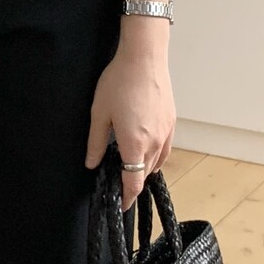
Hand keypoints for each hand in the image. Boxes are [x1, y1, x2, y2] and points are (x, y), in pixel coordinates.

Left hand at [84, 48, 175, 211]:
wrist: (144, 58)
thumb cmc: (119, 82)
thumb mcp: (99, 113)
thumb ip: (95, 142)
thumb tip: (92, 164)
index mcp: (134, 143)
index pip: (133, 181)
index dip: (127, 197)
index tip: (121, 205)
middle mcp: (154, 142)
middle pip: (145, 174)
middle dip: (133, 183)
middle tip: (119, 185)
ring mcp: (166, 132)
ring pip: (157, 162)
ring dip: (145, 171)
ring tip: (131, 171)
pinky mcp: (171, 122)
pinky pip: (165, 149)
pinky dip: (156, 157)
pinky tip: (147, 152)